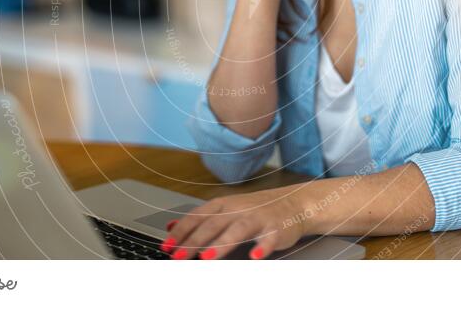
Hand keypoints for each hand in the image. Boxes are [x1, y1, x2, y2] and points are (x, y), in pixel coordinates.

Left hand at [160, 185, 307, 259]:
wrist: (294, 202)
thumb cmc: (257, 209)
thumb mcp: (225, 210)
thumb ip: (199, 219)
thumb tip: (170, 226)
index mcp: (223, 204)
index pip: (197, 217)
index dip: (181, 231)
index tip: (166, 246)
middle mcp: (238, 209)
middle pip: (213, 224)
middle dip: (194, 241)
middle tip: (178, 257)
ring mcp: (258, 218)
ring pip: (238, 229)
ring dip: (222, 243)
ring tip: (207, 257)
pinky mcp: (275, 229)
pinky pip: (268, 239)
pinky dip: (262, 248)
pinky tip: (254, 256)